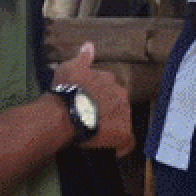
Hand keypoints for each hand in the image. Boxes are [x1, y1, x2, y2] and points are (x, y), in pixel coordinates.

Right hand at [52, 42, 133, 157]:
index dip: (99, 95)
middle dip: (108, 109)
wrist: (67, 113)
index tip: (89, 101)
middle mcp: (121, 95)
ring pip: (122, 119)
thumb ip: (82, 58)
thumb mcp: (70, 67)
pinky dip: (122, 146)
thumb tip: (89, 44)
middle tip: (93, 117)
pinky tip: (115, 150)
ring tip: (99, 132)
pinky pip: (127, 141)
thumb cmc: (67, 89)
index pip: (109, 86)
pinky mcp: (122, 133)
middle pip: (117, 102)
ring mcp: (123, 114)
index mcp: (110, 80)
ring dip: (113, 124)